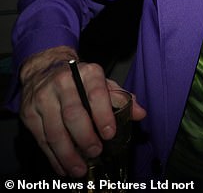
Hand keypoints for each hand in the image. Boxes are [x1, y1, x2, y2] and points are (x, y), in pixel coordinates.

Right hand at [19, 46, 145, 177]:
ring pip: (54, 130)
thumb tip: (140, 114)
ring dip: (68, 154)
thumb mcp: (103, 82)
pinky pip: (41, 139)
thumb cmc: (80, 79)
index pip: (96, 94)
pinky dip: (53, 156)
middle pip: (73, 114)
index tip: (110, 134)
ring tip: (80, 168)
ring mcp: (43, 98)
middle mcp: (63, 83)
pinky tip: (63, 167)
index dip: (103, 115)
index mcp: (87, 73)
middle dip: (85, 137)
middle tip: (96, 152)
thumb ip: (121, 98)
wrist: (44, 68)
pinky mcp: (29, 113)